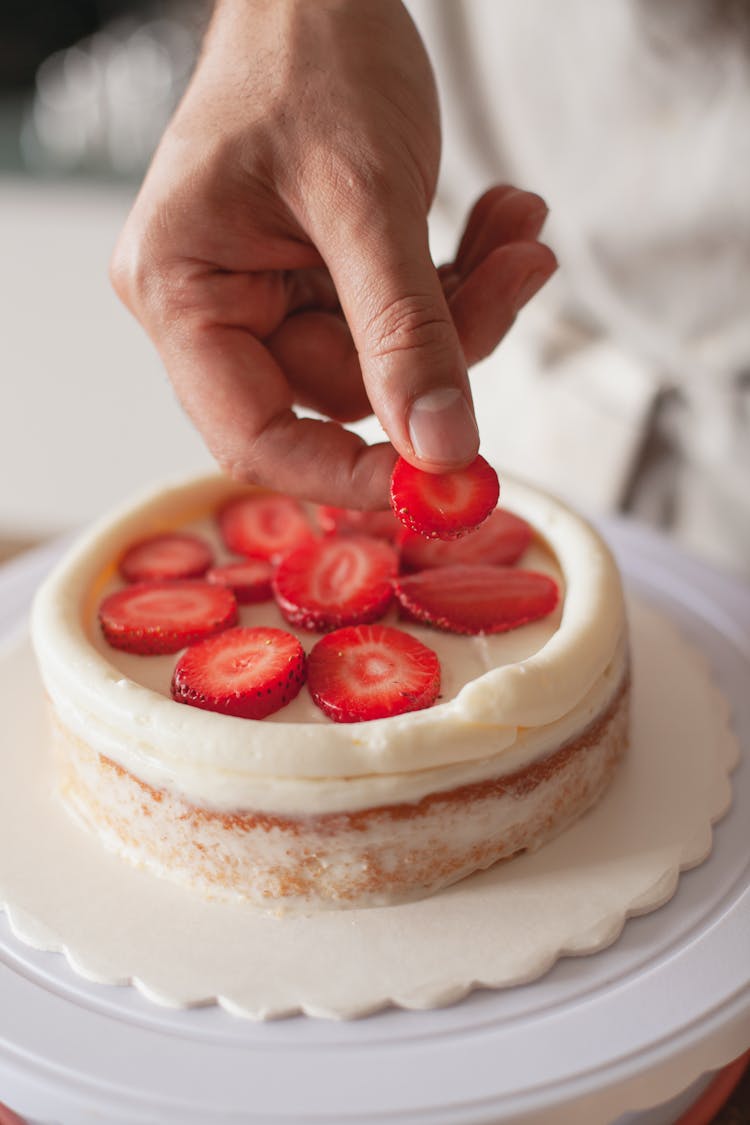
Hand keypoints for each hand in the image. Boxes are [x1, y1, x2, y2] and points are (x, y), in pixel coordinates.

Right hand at [111, 0, 555, 507]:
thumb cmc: (312, 53)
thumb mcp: (366, 197)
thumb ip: (405, 333)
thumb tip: (442, 452)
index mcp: (181, 290)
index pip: (255, 436)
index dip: (346, 473)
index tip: (440, 477)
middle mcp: (212, 304)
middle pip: (339, 392)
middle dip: (443, 344)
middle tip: (518, 275)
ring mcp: (266, 292)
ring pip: (383, 359)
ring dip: (465, 304)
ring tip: (517, 228)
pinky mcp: (317, 278)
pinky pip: (396, 320)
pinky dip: (456, 281)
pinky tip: (500, 222)